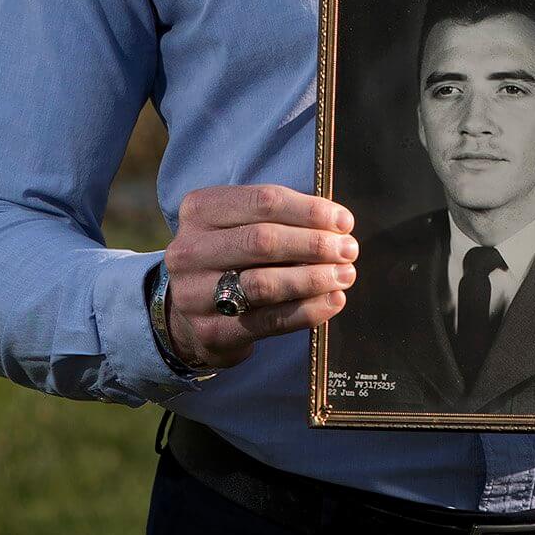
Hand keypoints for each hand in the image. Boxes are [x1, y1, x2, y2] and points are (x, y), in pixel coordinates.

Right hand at [160, 184, 358, 371]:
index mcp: (200, 210)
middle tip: (348, 250)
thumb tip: (337, 224)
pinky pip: (268, 321)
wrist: (187, 314)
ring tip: (344, 275)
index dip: (309, 210)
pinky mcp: (211, 332)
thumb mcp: (239, 225)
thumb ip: (279, 218)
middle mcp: (190, 250)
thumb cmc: (229, 257)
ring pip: (264, 283)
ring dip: (313, 278)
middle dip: (314, 244)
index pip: (263, 201)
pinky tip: (332, 301)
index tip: (343, 221)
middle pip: (263, 241)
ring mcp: (195, 294)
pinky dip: (307, 311)